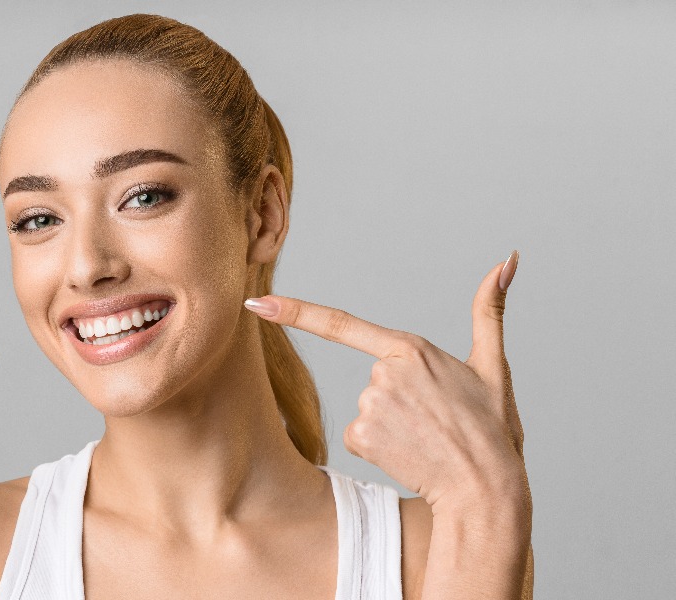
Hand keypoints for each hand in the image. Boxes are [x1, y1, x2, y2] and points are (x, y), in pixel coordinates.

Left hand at [245, 253, 525, 510]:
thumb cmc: (492, 431)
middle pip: (374, 381)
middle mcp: (383, 372)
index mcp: (411, 349)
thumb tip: (507, 261)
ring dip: (392, 426)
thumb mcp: (494, 367)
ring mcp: (369, 404)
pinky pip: (358, 436)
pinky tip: (409, 454)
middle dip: (399, 400)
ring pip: (366, 409)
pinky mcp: (360, 435)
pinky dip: (380, 447)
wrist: (486, 488)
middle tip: (436, 421)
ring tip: (426, 438)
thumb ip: (490, 311)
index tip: (256, 302)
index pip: (341, 323)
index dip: (294, 311)